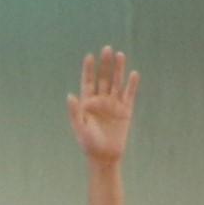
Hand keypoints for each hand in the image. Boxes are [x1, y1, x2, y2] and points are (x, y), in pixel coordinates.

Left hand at [64, 46, 137, 162]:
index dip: (88, 69)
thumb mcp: (80, 127)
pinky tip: (134, 73)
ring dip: (118, 69)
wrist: (105, 156)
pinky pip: (129, 94)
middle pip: (103, 78)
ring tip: (120, 54)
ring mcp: (113, 104)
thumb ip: (75, 111)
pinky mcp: (125, 111)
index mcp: (87, 103)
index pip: (87, 81)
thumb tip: (70, 95)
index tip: (89, 56)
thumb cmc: (88, 143)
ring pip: (117, 83)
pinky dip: (132, 84)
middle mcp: (100, 100)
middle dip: (105, 64)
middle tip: (107, 48)